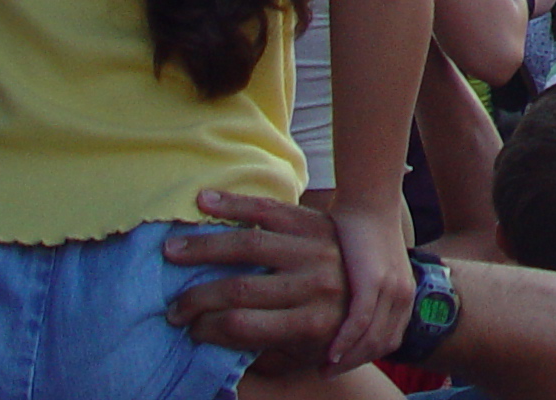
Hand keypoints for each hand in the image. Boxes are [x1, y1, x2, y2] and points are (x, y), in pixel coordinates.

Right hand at [163, 191, 349, 378]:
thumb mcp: (308, 350)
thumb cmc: (335, 325)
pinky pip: (269, 211)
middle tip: (171, 306)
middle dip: (196, 298)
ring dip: (204, 248)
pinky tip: (204, 201)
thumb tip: (216, 349)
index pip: (242, 325)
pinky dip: (235, 204)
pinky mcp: (315, 221)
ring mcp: (315, 249)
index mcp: (311, 322)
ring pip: (249, 245)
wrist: (384, 278)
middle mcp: (314, 284)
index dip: (207, 328)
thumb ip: (268, 354)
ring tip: (170, 250)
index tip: (188, 329)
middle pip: (240, 289)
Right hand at [321, 190, 415, 370]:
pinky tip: (329, 353)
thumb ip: (367, 292)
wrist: (369, 201)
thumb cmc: (364, 232)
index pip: (389, 339)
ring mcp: (391, 290)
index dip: (366, 356)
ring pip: (370, 340)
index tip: (342, 364)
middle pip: (381, 345)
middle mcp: (404, 295)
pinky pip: (359, 324)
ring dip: (347, 359)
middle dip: (355, 363)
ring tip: (324, 368)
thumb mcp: (373, 268)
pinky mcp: (373, 282)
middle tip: (328, 371)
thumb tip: (345, 315)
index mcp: (406, 293)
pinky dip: (344, 342)